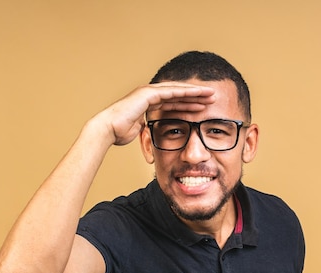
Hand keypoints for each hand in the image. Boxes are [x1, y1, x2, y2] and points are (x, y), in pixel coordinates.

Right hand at [94, 82, 214, 145]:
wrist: (107, 130)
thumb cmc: (119, 132)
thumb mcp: (140, 131)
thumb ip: (147, 129)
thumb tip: (151, 135)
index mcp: (149, 103)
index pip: (174, 101)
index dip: (190, 103)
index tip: (204, 107)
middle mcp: (150, 94)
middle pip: (179, 93)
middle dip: (196, 95)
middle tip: (213, 97)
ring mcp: (149, 92)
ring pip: (178, 90)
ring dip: (195, 92)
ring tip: (211, 94)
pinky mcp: (148, 93)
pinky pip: (171, 92)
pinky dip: (185, 92)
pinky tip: (198, 94)